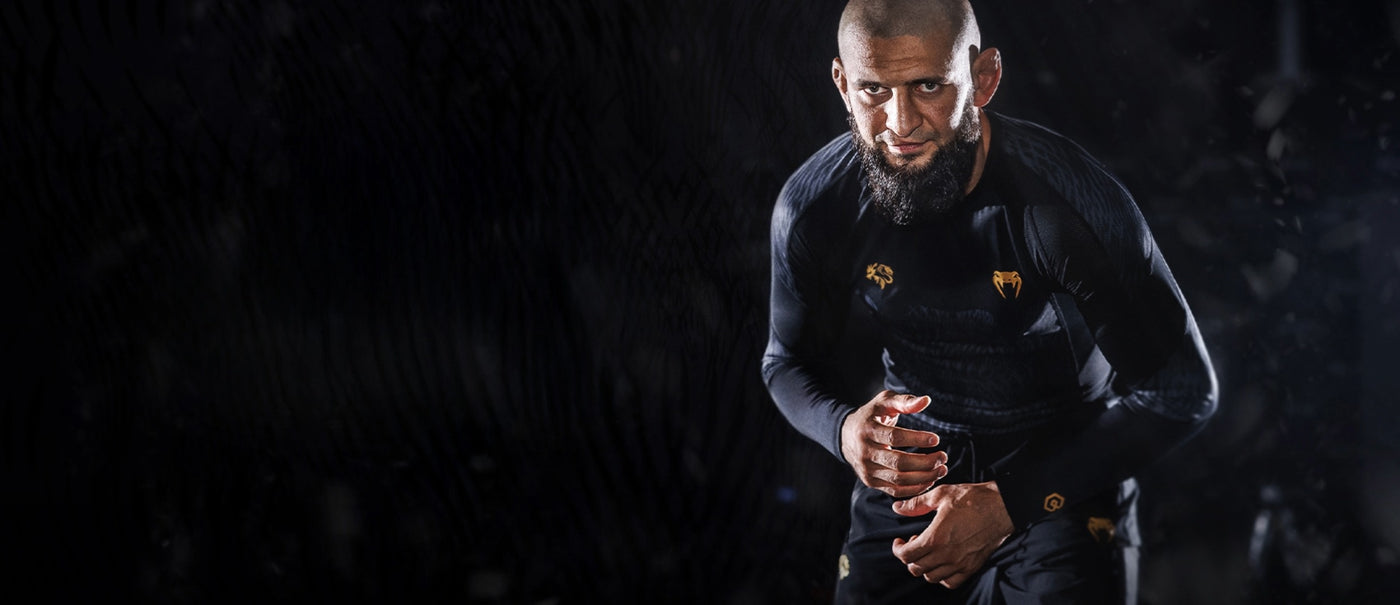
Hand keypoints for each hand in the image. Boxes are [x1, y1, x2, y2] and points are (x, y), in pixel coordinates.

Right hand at [839, 390, 948, 497]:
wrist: (845, 436)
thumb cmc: (871, 416)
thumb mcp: (883, 403)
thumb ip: (904, 401)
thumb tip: (926, 401)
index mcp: (867, 430)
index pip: (894, 437)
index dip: (916, 439)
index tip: (935, 439)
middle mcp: (865, 452)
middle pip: (898, 462)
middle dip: (925, 462)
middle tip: (943, 457)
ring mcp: (867, 470)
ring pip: (899, 479)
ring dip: (924, 477)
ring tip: (941, 469)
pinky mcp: (870, 482)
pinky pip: (895, 491)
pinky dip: (915, 488)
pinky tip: (929, 480)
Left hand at [890, 481, 1014, 588]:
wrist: (1001, 506)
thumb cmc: (972, 499)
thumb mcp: (940, 495)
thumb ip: (916, 504)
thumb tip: (898, 508)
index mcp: (935, 538)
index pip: (905, 555)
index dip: (898, 549)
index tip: (900, 541)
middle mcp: (946, 555)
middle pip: (915, 568)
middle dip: (909, 557)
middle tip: (914, 543)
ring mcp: (960, 564)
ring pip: (931, 577)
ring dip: (924, 566)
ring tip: (928, 552)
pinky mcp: (971, 567)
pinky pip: (950, 582)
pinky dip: (942, 576)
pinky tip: (942, 563)